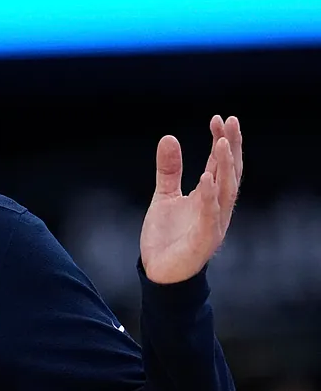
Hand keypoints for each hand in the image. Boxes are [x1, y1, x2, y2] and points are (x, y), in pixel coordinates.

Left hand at [140, 116, 242, 283]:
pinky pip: (209, 216)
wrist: (159, 272)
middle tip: (230, 122)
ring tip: (221, 143)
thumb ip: (169, 170)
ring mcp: (212, 225)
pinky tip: (206, 178)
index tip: (220, 118)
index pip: (220, 165)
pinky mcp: (202, 241)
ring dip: (224, 167)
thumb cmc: (168, 236)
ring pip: (225, 193)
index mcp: (210, 198)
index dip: (223, 142)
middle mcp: (217, 209)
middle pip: (229, 174)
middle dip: (231, 148)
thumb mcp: (164, 196)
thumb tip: (169, 138)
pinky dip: (209, 197)